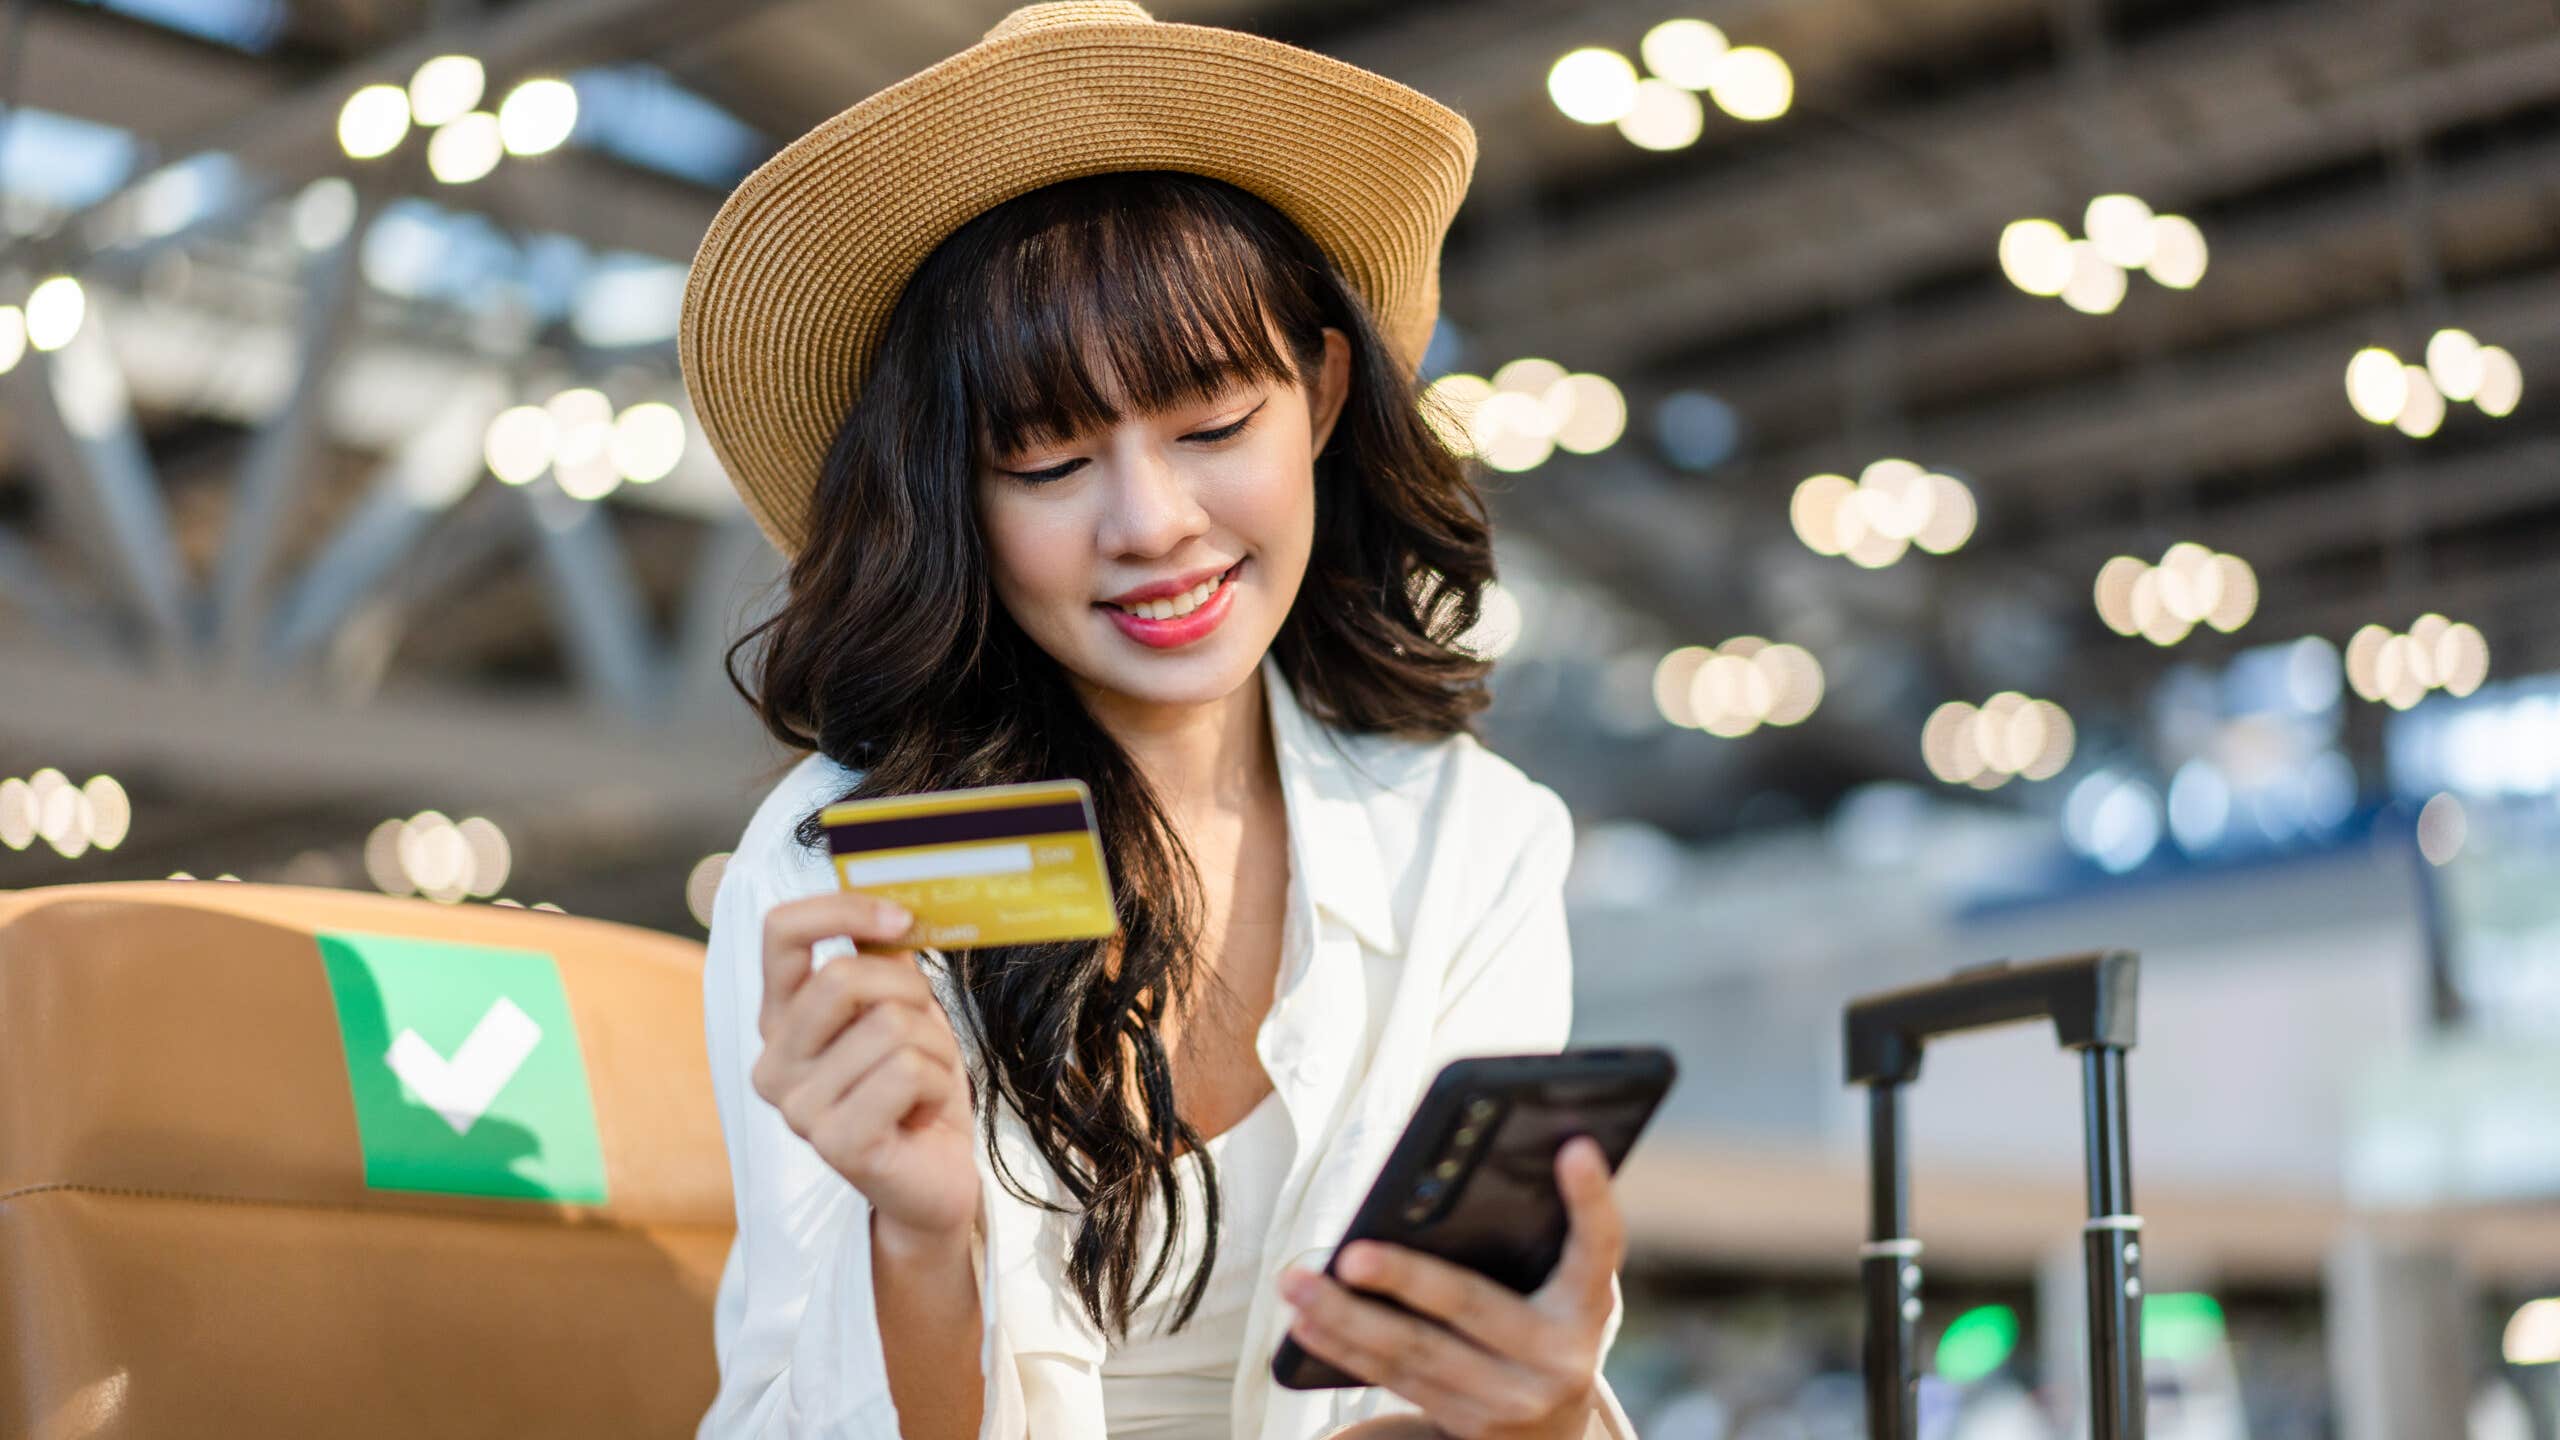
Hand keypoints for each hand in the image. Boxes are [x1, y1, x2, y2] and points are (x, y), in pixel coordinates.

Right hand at [751, 891, 979, 1246]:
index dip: (842, 910)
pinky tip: (922, 1112)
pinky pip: (906, 1072)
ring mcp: (797, 1109)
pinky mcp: (835, 1144)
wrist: (935, 1176)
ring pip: (889, 1027)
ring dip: (932, 1050)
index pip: (779, 932)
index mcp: (780, 1021)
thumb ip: (883, 959)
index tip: (899, 919)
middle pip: (842, 977)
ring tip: (923, 1084)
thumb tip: (890, 900)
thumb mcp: (901, 1008)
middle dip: (908, 992)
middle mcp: (773, 1064)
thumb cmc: (915, 1089)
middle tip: (925, 1029)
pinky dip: (936, 1083)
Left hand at [1278, 1136, 1623, 1439]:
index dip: (1592, 1198)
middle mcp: (1557, 1357)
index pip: (1599, 1244)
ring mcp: (1510, 1400)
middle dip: (1405, 1279)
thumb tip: (1465, 1168)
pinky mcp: (1466, 1426)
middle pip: (1472, 1307)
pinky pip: (1395, 1380)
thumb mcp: (1569, 1286)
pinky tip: (1305, 1321)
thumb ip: (1543, 1235)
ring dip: (1346, 1317)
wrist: (1557, 1435)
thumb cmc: (1553, 1324)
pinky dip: (1344, 1348)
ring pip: (1416, 1352)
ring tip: (1296, 1282)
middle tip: (1351, 1254)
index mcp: (1589, 1304)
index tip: (1576, 1147)